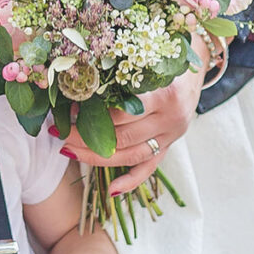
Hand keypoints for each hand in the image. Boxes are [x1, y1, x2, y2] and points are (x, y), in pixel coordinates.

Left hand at [60, 60, 203, 198]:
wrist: (194, 73)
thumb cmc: (165, 63)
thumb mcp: (147, 62)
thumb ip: (122, 75)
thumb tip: (80, 85)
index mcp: (165, 95)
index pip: (122, 113)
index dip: (93, 115)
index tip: (68, 110)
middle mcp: (170, 119)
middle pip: (122, 137)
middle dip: (86, 137)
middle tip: (59, 133)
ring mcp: (170, 137)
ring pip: (130, 155)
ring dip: (96, 157)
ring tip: (69, 151)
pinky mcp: (168, 147)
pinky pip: (148, 169)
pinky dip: (129, 182)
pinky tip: (111, 191)